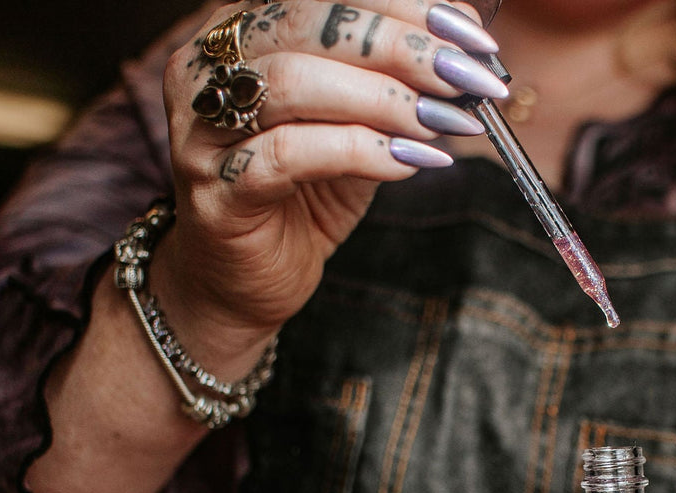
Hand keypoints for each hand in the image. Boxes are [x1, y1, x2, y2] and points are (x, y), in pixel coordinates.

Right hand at [151, 1, 503, 375]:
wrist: (245, 281)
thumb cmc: (302, 194)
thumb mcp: (355, 124)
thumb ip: (393, 83)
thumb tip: (464, 53)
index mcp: (245, 30)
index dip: (406, 8)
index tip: (471, 36)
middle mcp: (212, 67)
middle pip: (312, 24)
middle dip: (402, 47)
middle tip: (465, 77)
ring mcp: (204, 128)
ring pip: (295, 83)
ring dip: (384, 99)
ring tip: (441, 122)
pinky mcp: (217, 189)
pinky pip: (289, 155)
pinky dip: (360, 152)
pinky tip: (409, 163)